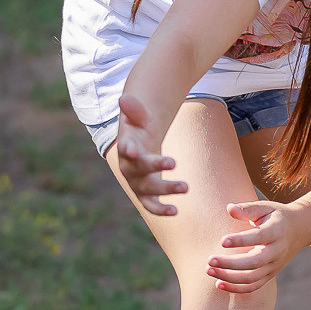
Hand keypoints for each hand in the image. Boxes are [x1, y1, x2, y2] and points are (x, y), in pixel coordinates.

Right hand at [114, 93, 185, 215]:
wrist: (138, 145)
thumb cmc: (139, 128)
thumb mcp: (138, 116)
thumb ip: (135, 109)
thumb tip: (124, 98)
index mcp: (126, 147)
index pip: (125, 148)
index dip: (128, 149)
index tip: (132, 149)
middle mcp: (129, 168)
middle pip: (139, 171)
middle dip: (154, 167)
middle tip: (173, 161)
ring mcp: (137, 183)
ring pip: (147, 191)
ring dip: (165, 190)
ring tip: (186, 187)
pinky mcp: (147, 193)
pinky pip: (152, 205)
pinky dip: (162, 209)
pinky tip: (176, 211)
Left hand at [207, 200, 305, 293]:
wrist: (299, 229)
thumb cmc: (276, 216)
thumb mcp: (265, 207)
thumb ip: (247, 209)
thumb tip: (229, 208)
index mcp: (276, 231)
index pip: (258, 237)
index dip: (241, 240)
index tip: (222, 241)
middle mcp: (277, 251)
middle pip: (254, 262)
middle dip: (230, 263)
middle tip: (209, 259)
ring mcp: (274, 265)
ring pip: (252, 278)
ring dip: (229, 277)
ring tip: (209, 270)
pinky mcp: (270, 274)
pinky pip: (253, 286)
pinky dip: (236, 288)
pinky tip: (218, 283)